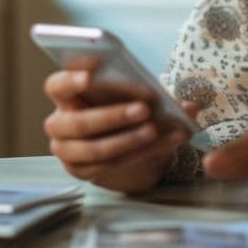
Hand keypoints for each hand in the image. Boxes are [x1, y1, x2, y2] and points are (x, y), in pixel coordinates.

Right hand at [43, 68, 198, 193]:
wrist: (121, 140)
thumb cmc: (122, 106)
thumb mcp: (133, 94)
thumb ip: (154, 94)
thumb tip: (190, 107)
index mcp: (65, 95)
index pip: (56, 86)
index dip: (70, 80)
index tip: (91, 76)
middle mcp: (59, 124)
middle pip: (78, 122)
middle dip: (112, 116)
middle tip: (144, 109)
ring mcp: (67, 150)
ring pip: (94, 149)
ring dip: (127, 140)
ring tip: (155, 130)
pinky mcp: (81, 171)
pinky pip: (108, 166)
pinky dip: (139, 154)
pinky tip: (163, 144)